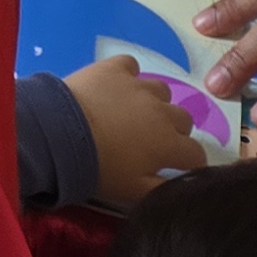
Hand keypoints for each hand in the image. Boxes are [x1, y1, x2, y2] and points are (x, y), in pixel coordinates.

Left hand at [64, 56, 208, 207]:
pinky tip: (116, 87)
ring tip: (132, 114)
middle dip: (174, 132)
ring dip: (154, 103)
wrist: (60, 134)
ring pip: (162, 91)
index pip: (197, 154)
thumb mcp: (134, 192)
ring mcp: (139, 86)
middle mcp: (161, 111)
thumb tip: (182, 188)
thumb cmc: (99, 168)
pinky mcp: (115, 68)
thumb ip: (164, 190)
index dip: (190, 162)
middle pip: (184, 119)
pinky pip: (132, 65)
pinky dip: (128, 76)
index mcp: (169, 144)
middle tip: (150, 142)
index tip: (178, 167)